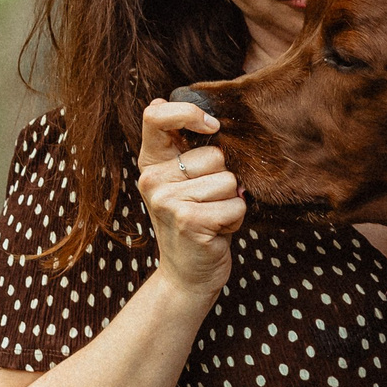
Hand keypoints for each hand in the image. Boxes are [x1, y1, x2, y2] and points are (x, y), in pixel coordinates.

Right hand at [136, 98, 244, 295]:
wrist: (187, 274)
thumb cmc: (196, 221)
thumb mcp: (185, 183)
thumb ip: (190, 152)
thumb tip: (210, 119)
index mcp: (150, 163)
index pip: (155, 115)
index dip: (188, 112)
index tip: (211, 127)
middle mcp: (152, 180)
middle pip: (215, 155)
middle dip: (224, 179)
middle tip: (206, 203)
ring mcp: (167, 201)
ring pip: (229, 181)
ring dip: (231, 203)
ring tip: (212, 218)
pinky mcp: (188, 221)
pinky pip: (235, 206)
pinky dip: (235, 220)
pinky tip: (217, 232)